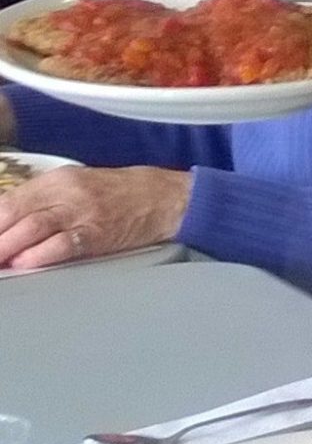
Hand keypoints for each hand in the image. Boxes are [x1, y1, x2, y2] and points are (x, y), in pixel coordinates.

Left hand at [0, 166, 190, 268]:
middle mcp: (67, 192)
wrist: (164, 197)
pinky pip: (63, 245)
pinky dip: (40, 255)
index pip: (8, 201)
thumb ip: (43, 201)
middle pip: (14, 214)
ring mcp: (83, 213)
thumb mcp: (77, 185)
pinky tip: (25, 264)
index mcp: (57, 179)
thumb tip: (8, 226)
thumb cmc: (120, 193)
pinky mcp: (98, 234)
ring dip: (7, 248)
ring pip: (32, 228)